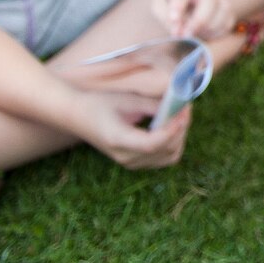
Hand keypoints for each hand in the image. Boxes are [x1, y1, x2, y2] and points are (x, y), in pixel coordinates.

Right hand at [72, 89, 190, 168]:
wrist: (77, 116)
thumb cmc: (100, 103)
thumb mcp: (127, 100)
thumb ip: (154, 106)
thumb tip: (181, 107)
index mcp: (118, 140)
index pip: (152, 144)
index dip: (172, 128)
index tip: (183, 111)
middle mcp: (125, 157)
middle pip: (165, 150)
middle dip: (181, 129)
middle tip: (185, 107)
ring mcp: (129, 162)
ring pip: (169, 157)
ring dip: (179, 136)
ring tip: (179, 115)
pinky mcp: (134, 162)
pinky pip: (162, 157)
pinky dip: (172, 143)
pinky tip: (170, 126)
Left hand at [152, 0, 233, 39]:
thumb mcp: (158, 3)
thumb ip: (165, 17)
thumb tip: (178, 32)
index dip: (178, 4)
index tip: (173, 19)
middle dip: (199, 20)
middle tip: (185, 35)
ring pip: (223, 11)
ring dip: (209, 28)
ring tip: (193, 34)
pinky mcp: (225, 7)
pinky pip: (228, 21)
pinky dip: (217, 32)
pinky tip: (204, 34)